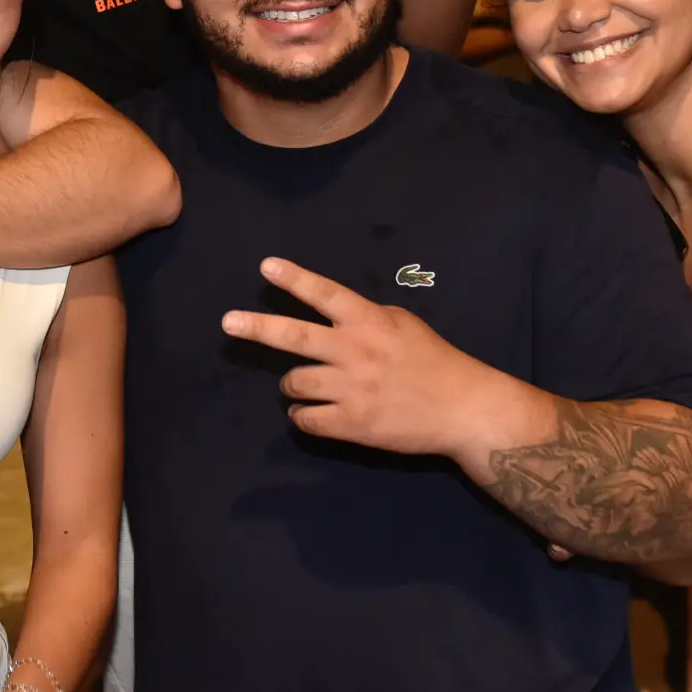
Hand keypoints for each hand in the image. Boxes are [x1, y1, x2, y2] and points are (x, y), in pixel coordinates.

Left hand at [219, 256, 512, 458]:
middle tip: (228, 323)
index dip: (295, 279)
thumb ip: (366, 318)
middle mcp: (355, 351)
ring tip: (301, 385)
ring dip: (291, 384)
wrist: (463, 409)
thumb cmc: (434, 361)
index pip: (326, 294)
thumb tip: (334, 317)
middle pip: (295, 337)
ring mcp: (352, 390)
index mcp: (370, 322)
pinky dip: (302, 416)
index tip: (265, 266)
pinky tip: (311, 413)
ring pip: (294, 383)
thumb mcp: (403, 324)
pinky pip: (306, 419)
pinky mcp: (352, 425)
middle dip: (257, 327)